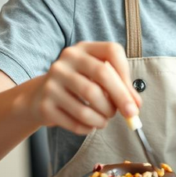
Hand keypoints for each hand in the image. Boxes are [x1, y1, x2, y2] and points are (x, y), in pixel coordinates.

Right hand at [26, 42, 141, 134]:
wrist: (40, 97)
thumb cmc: (78, 85)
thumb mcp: (96, 77)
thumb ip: (119, 86)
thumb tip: (135, 106)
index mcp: (83, 48)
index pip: (112, 51)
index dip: (127, 74)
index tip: (133, 96)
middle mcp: (66, 60)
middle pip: (102, 75)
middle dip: (121, 98)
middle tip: (130, 114)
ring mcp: (52, 81)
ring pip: (89, 102)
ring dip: (104, 117)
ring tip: (105, 119)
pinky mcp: (45, 105)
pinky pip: (76, 121)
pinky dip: (89, 127)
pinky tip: (91, 125)